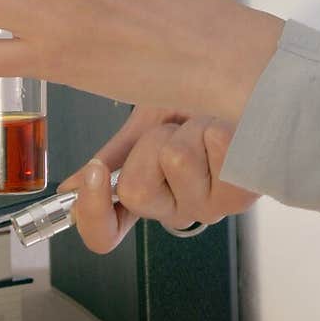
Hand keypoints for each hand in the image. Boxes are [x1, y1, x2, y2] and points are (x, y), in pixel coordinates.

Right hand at [56, 106, 259, 254]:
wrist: (251, 86)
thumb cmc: (202, 104)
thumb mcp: (147, 122)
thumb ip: (114, 155)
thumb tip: (67, 187)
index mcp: (149, 195)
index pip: (105, 234)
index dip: (91, 211)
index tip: (94, 172)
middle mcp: (177, 209)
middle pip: (137, 192)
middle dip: (150, 143)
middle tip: (175, 128)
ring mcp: (211, 205)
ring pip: (174, 161)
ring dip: (188, 127)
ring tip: (206, 123)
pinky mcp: (243, 192)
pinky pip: (212, 148)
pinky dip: (215, 123)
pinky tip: (229, 127)